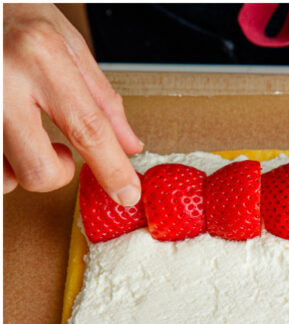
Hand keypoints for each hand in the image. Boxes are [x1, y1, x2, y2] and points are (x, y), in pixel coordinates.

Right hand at [4, 4, 141, 203]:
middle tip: (60, 153)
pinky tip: (4, 134)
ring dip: (19, 168)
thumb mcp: (67, 42)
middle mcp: (1, 81)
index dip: (111, 168)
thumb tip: (128, 144)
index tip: (126, 193)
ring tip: (21, 136)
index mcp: (40, 56)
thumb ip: (102, 98)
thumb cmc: (14, 12)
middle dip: (57, 173)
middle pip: (39, 169)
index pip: (87, 128)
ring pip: (3, 177)